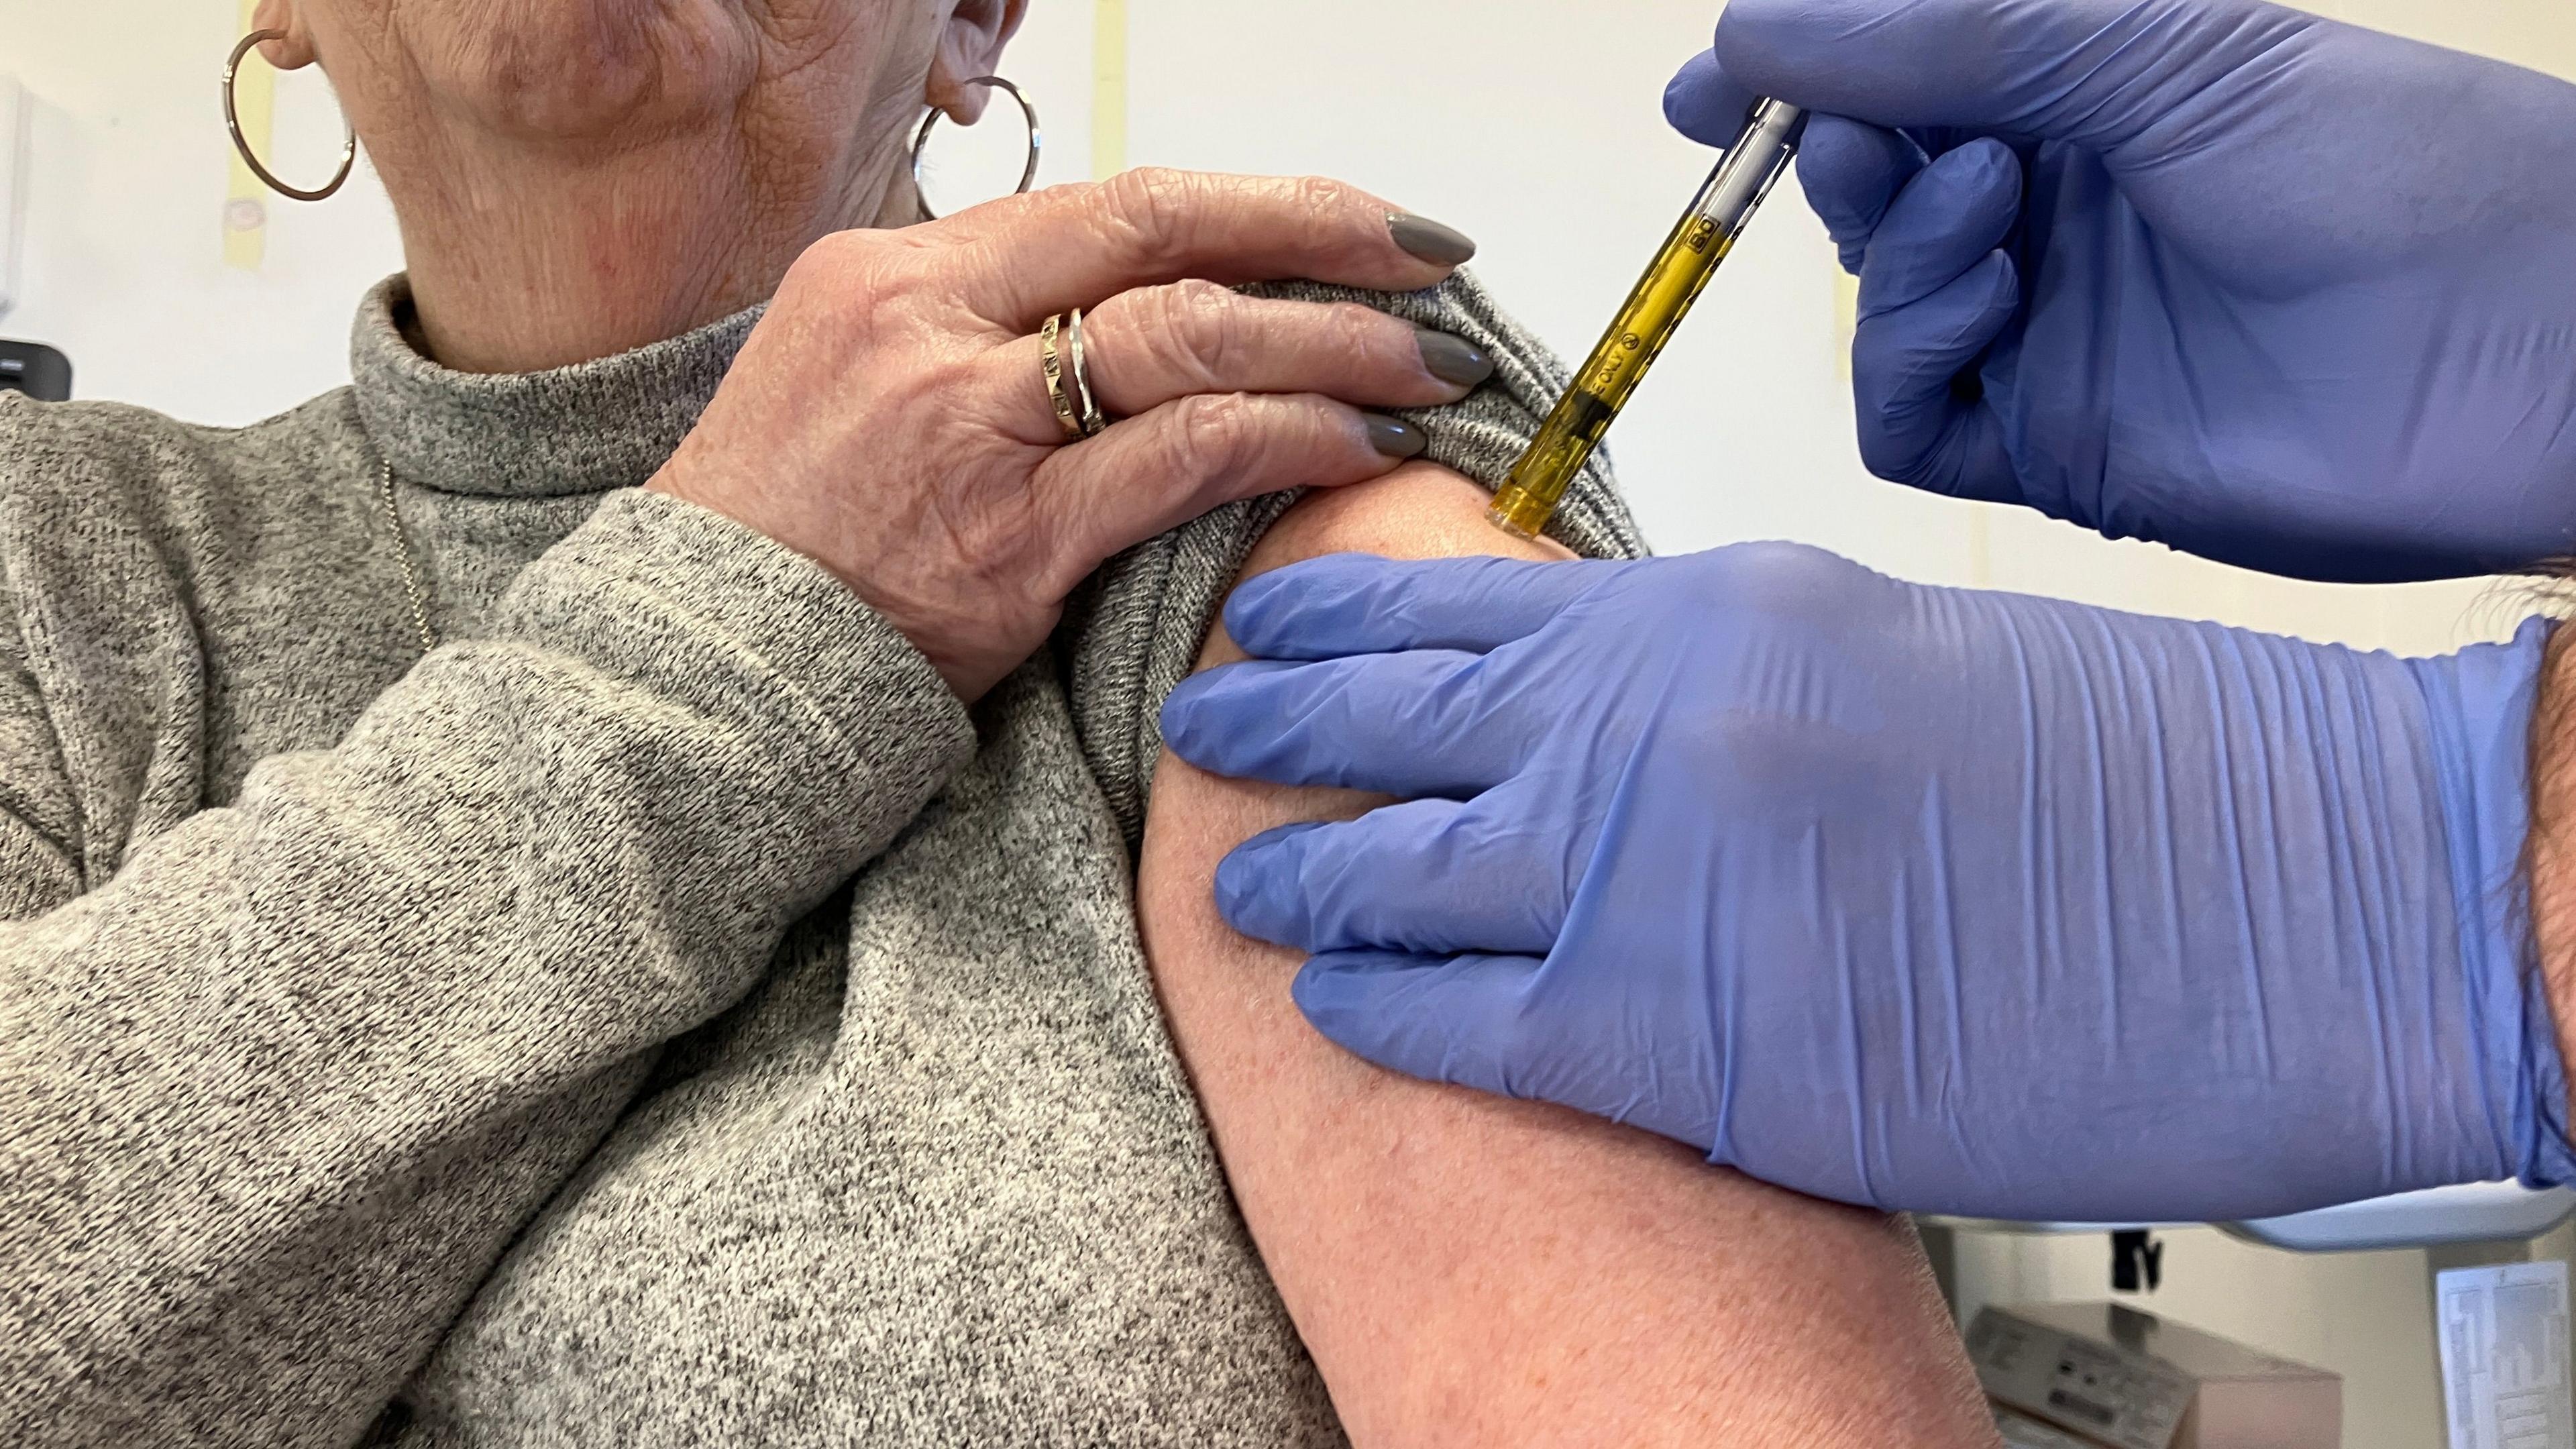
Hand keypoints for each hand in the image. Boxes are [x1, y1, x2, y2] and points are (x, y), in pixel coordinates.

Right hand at [652, 170, 1492, 697]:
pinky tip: (1358, 446)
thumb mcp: (859, 377)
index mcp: (898, 271)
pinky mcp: (1007, 542)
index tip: (1358, 222)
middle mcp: (930, 326)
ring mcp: (967, 429)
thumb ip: (985, 332)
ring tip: (1427, 368)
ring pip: (1190, 339)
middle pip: (1163, 232)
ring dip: (1333, 344)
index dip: (1256, 200)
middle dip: (1321, 236)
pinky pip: (1182, 461)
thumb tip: (1134, 307)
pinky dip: (1288, 440)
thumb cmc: (788, 534)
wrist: (695, 668)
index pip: (1111, 201)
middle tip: (1432, 263)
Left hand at [1158, 548, 2575, 1220]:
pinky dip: (1376, 1001)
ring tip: (1241, 875)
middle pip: (1397, 714)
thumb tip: (1589, 696)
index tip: (1277, 624)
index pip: (1464, 597)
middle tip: (1206, 722)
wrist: (2285, 899)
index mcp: (1714, 611)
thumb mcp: (1885, 649)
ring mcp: (1650, 878)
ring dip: (1300, 871)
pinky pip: (1458, 1015)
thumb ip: (1716, 669)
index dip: (1346, 616)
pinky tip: (1330, 995)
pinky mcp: (1678, 1039)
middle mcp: (1653, 726)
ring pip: (1395, 865)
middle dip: (1279, 722)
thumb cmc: (2126, 776)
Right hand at [1667, 0, 2575, 582]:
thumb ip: (1943, 37)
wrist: (2521, 348)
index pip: (1899, 88)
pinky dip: (1912, 359)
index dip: (1794, 80)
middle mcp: (2057, 221)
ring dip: (1897, 253)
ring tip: (1992, 205)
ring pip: (1877, 308)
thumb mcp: (2151, 48)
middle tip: (1844, 134)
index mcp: (2089, 103)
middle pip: (1867, 196)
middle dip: (1837, 157)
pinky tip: (1990, 304)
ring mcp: (2049, 341)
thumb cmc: (2383, 162)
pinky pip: (1909, 422)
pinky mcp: (2055, 452)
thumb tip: (1744, 26)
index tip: (1706, 83)